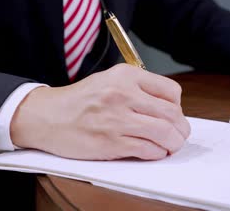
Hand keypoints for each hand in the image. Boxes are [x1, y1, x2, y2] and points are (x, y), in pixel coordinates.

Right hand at [10, 64, 189, 160]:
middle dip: (181, 128)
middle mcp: (123, 94)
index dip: (178, 106)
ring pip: (164, 133)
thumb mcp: (111, 80)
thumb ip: (140, 89)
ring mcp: (117, 119)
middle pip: (172, 114)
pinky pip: (147, 149)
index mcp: (126, 75)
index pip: (171, 91)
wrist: (47, 116)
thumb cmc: (82, 100)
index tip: (174, 115)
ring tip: (171, 145)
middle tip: (180, 134)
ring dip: (174, 143)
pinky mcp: (110, 142)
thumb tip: (171, 108)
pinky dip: (157, 153)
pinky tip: (154, 152)